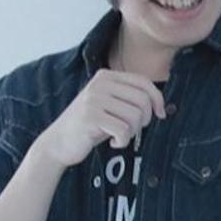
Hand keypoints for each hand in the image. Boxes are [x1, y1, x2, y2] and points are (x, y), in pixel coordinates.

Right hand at [33, 69, 166, 167]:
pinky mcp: (90, 116)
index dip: (158, 99)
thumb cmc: (91, 126)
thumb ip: (130, 99)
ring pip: (135, 116)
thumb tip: (161, 105)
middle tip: (132, 130)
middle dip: (145, 119)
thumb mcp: (112, 106)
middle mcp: (100, 84)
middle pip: (143, 100)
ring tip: (120, 135)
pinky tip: (113, 143)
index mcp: (106, 76)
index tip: (160, 114)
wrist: (59, 142)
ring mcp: (94, 99)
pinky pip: (123, 130)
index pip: (143, 82)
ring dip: (132, 132)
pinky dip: (123, 141)